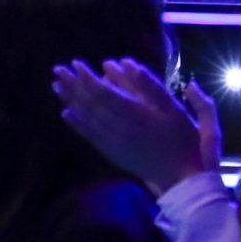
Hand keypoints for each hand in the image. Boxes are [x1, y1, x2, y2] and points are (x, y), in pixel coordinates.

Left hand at [54, 56, 219, 192]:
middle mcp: (119, 127)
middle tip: (58, 70)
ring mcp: (114, 142)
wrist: (182, 178)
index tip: (76, 63)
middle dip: (73, 86)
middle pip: (91, 103)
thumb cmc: (183, 140)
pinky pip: (90, 136)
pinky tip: (67, 114)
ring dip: (71, 101)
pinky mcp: (113, 153)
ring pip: (87, 118)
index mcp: (134, 114)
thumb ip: (150, 85)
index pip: (104, 92)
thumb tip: (127, 63)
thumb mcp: (174, 108)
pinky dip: (77, 124)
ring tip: (57, 87)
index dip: (88, 78)